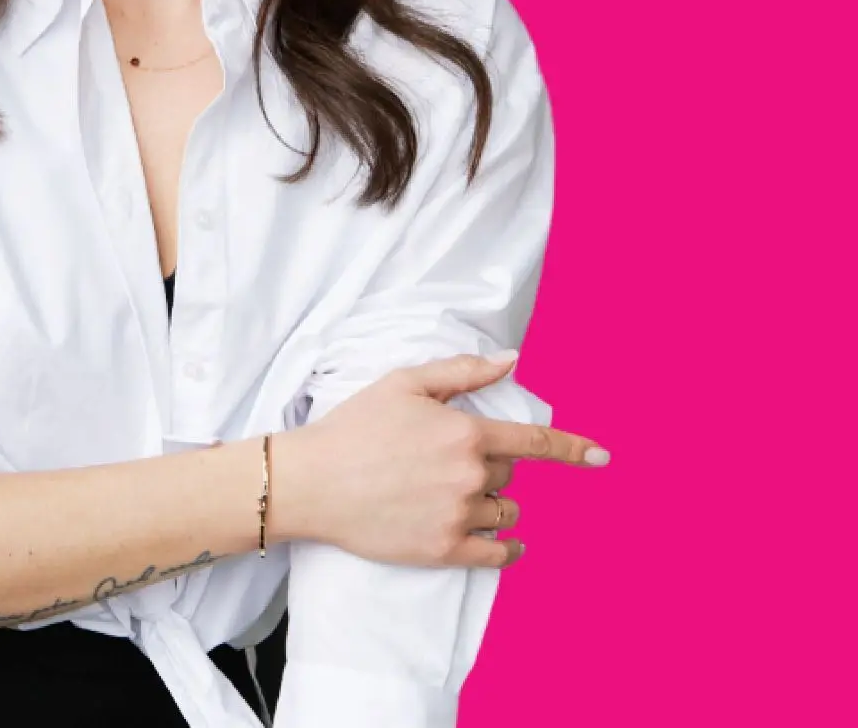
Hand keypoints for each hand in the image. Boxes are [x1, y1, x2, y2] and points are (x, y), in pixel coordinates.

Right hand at [268, 352, 607, 568]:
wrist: (313, 481)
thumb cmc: (355, 425)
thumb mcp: (404, 383)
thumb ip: (462, 371)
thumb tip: (511, 360)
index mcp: (465, 432)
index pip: (534, 443)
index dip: (572, 449)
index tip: (602, 457)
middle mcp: (469, 476)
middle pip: (510, 474)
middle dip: (491, 464)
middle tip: (448, 457)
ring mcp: (458, 517)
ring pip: (505, 511)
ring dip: (494, 501)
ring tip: (456, 493)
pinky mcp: (443, 550)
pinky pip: (497, 554)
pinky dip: (507, 548)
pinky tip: (507, 542)